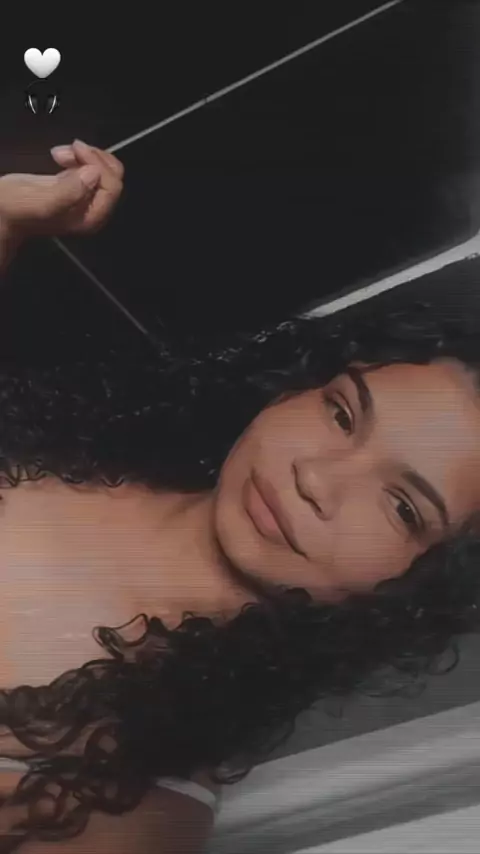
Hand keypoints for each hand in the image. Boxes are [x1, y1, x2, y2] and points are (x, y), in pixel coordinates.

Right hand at [0, 140, 123, 239]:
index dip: (98, 163)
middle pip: (112, 177)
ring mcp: (84, 199)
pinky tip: (59, 155)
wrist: (0, 211)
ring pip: (101, 169)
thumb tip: (94, 173)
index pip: (113, 187)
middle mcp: (92, 210)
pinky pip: (88, 168)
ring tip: (58, 152)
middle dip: (93, 157)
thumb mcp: (42, 202)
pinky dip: (78, 157)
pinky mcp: (73, 187)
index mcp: (90, 218)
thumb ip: (69, 191)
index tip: (76, 148)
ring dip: (84, 154)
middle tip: (70, 147)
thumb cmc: (17, 208)